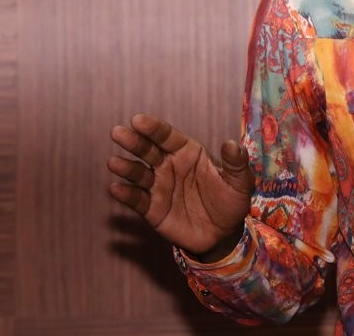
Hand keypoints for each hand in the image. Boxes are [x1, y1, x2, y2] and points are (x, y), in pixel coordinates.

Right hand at [108, 113, 253, 256]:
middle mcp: (169, 166)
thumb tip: (231, 143)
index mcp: (187, 152)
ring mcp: (158, 187)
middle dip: (134, 141)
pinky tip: (116, 189)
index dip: (153, 128)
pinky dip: (126, 195)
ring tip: (113, 162)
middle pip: (148, 150)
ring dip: (126, 168)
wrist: (224, 233)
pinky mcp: (152, 209)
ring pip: (139, 174)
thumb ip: (235, 163)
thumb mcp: (240, 182)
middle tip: (118, 132)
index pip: (167, 136)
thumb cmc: (230, 200)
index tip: (138, 120)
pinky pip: (137, 200)